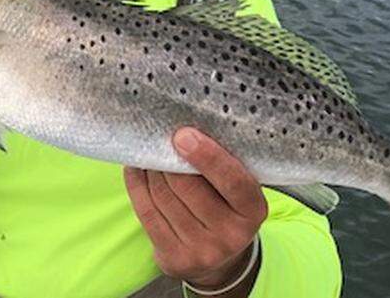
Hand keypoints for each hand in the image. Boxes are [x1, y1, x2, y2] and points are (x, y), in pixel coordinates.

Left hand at [124, 128, 266, 295]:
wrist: (221, 259)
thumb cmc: (226, 207)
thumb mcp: (237, 189)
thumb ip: (221, 164)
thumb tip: (184, 129)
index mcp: (253, 211)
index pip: (233, 180)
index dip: (208, 156)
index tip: (183, 134)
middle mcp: (231, 235)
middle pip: (188, 187)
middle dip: (169, 158)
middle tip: (160, 137)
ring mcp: (203, 252)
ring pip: (163, 197)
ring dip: (151, 169)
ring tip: (148, 152)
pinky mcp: (174, 259)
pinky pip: (147, 213)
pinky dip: (137, 185)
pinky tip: (136, 169)